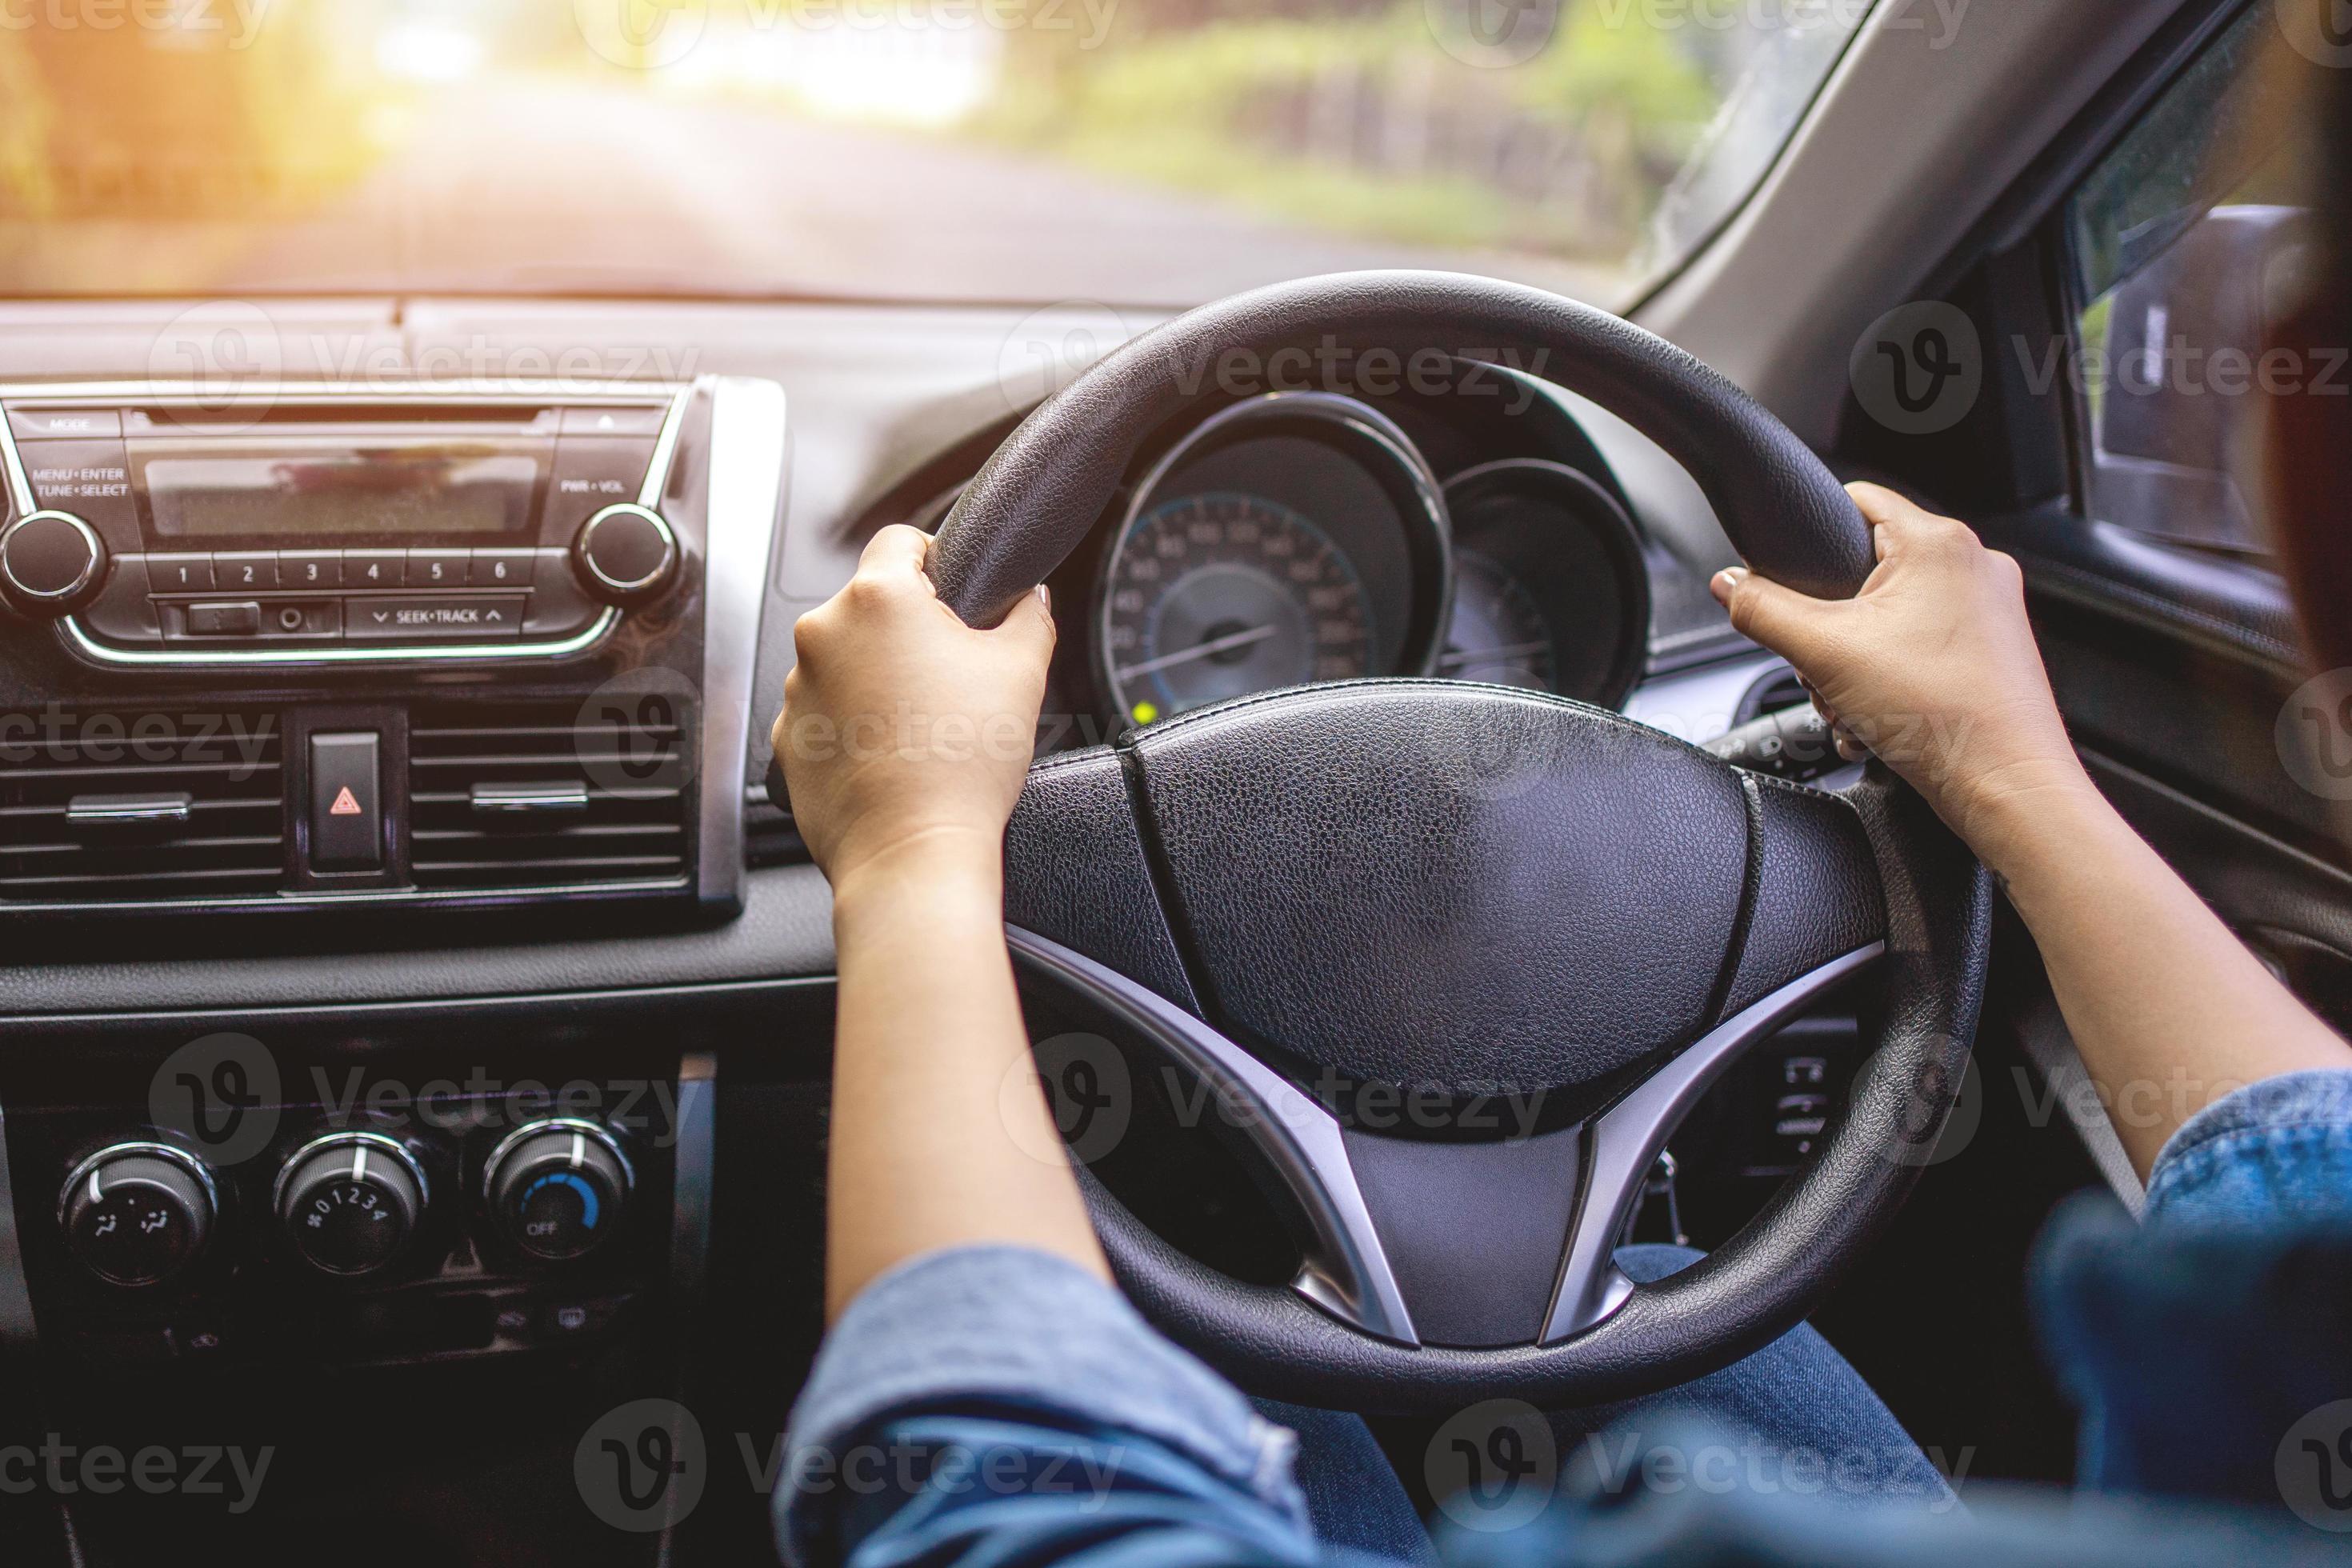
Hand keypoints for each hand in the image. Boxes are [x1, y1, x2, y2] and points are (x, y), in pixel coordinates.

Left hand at [772, 526, 1054, 895]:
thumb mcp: (1022, 671)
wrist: (911, 850)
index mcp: (877, 598)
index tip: (952, 586)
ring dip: (877, 677)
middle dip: (910, 630)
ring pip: (846, 659)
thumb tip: (1029, 598)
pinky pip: (825, 711)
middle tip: (952, 673)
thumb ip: (1029, 614)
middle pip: (872, 606)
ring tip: (923, 722)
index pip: (900, 539)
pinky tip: (893, 752)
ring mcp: (797, 687)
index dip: (935, 556)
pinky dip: (854, 722)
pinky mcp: (788, 737)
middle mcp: (823, 632)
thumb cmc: (960, 764)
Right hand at [1709, 482, 2091, 864]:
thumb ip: (1763, 610)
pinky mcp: (1991, 647)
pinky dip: (1889, 678)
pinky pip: (1919, 644)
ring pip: (1890, 614)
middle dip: (1831, 626)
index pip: (1856, 500)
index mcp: (1938, 542)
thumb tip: (1730, 585)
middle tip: (1827, 667)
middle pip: (1866, 570)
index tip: (1791, 578)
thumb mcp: (1824, 653)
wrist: (2004, 785)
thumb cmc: (1942, 714)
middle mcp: (1973, 564)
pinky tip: (1878, 717)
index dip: (1811, 536)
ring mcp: (1988, 607)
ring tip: (1855, 701)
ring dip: (1855, 661)